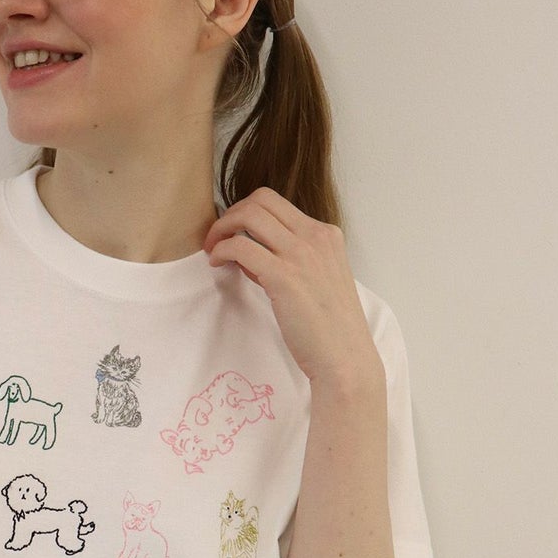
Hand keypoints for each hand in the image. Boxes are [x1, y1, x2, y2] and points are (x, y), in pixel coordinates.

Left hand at [204, 188, 380, 386]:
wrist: (345, 358)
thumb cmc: (329, 328)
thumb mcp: (318, 281)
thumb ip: (289, 262)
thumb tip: (251, 255)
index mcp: (326, 235)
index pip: (277, 203)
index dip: (248, 214)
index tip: (234, 235)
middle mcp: (315, 237)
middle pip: (260, 200)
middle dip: (231, 214)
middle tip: (217, 238)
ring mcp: (301, 254)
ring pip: (249, 216)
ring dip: (222, 229)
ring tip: (213, 250)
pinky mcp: (283, 276)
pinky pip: (240, 247)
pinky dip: (222, 251)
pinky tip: (217, 265)